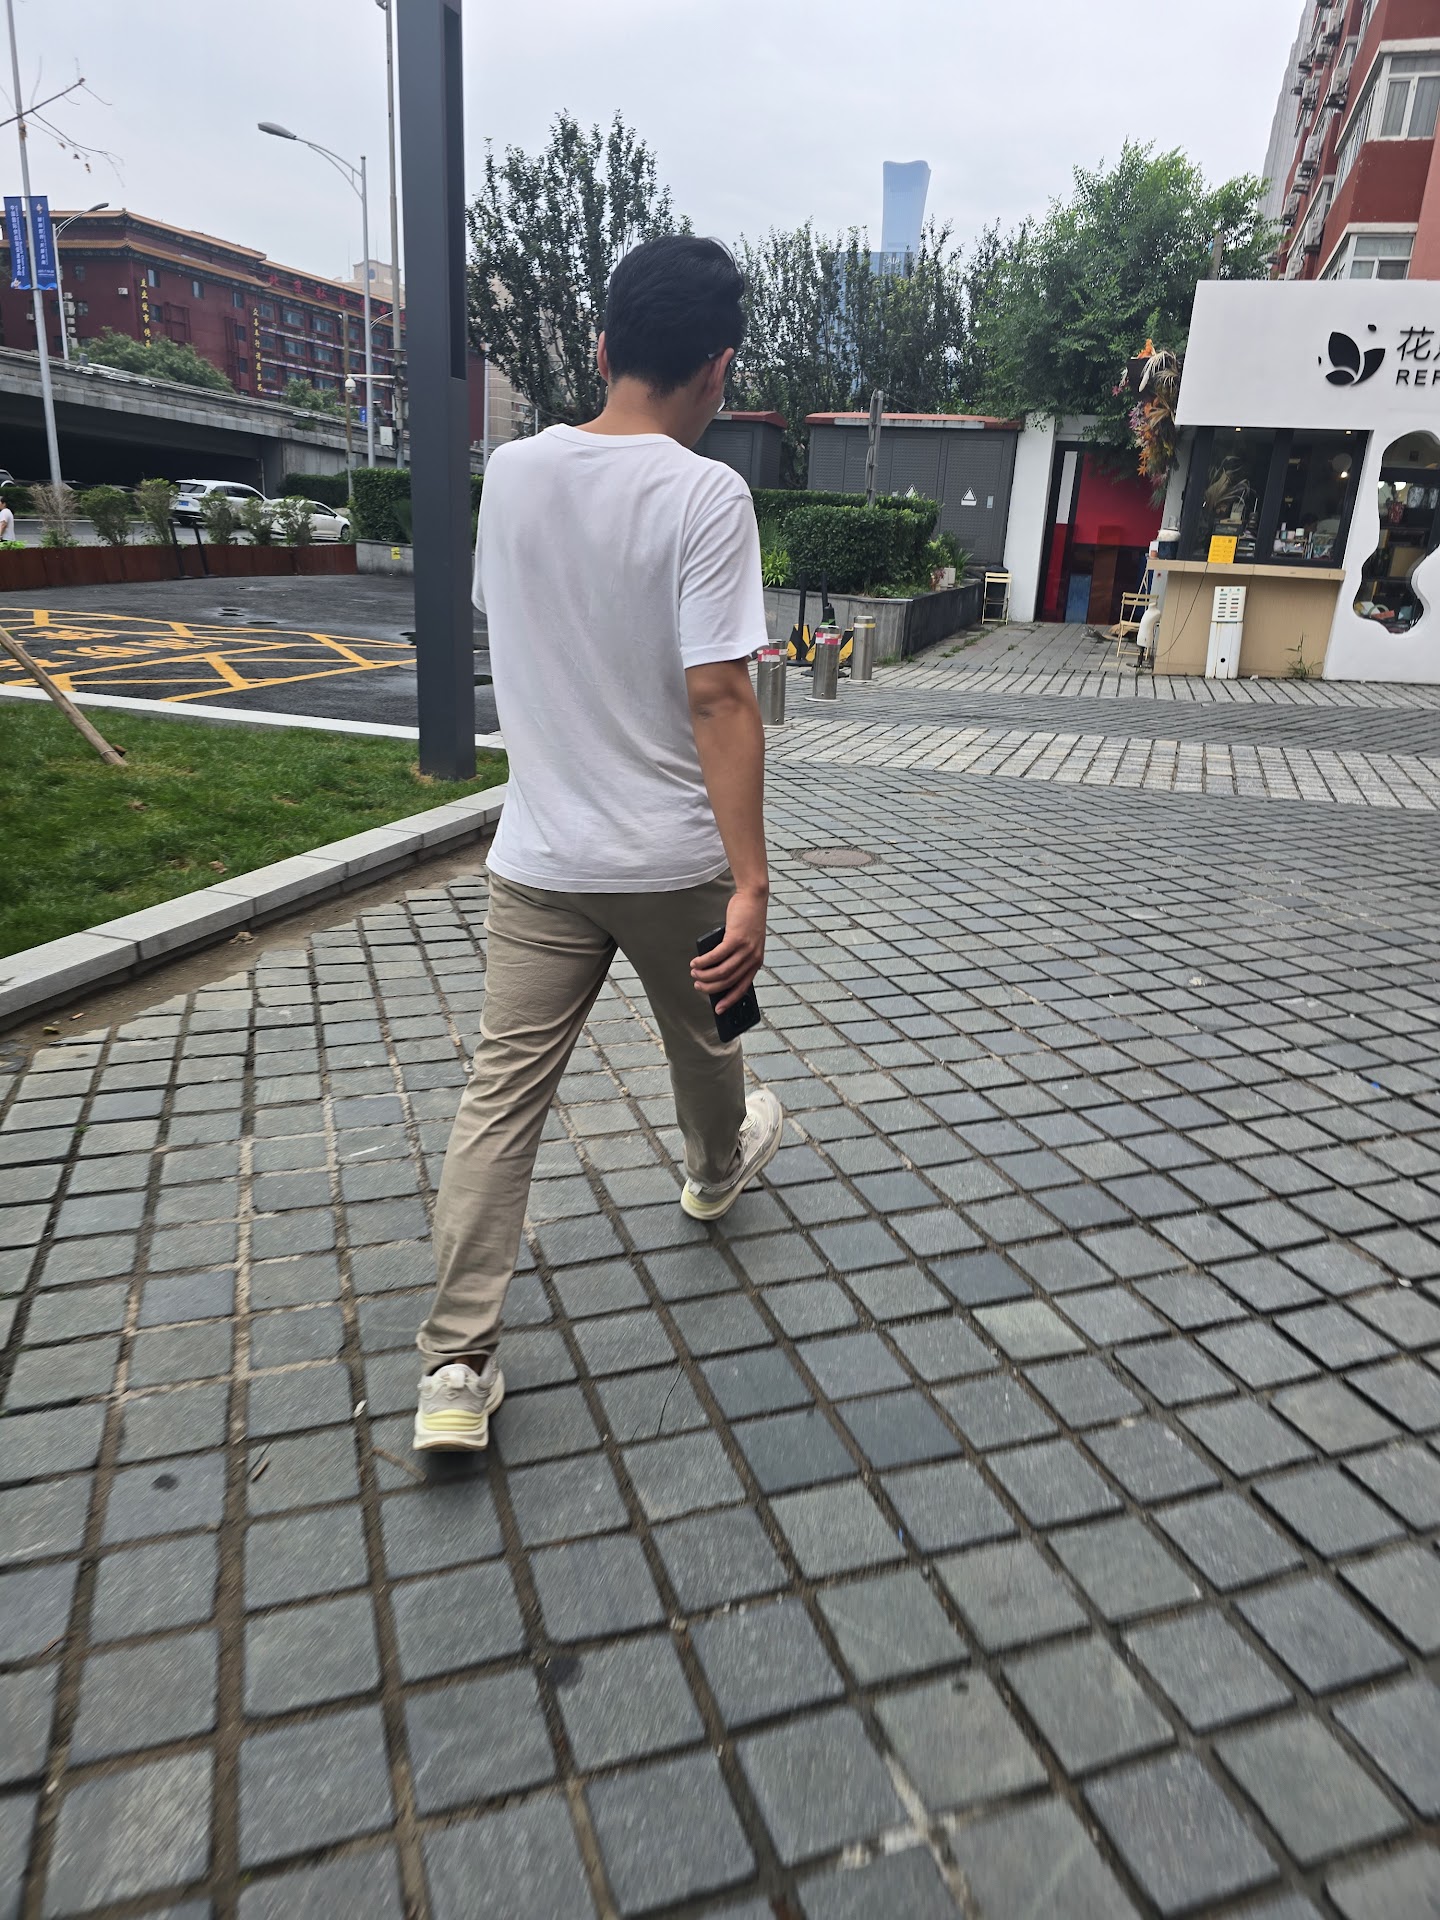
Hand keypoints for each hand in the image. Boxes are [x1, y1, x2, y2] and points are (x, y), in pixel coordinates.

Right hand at [691, 888, 766, 1014]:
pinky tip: (696, 962)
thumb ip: (736, 957)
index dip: (729, 1000)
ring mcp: (745, 949)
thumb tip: (715, 972)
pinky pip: (716, 956)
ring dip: (704, 974)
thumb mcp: (746, 943)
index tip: (718, 1010)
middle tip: (697, 985)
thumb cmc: (747, 921)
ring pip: (721, 971)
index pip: (742, 988)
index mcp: (756, 963)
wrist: (753, 899)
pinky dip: (704, 961)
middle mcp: (752, 959)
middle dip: (710, 987)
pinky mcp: (736, 939)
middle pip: (728, 981)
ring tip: (694, 972)